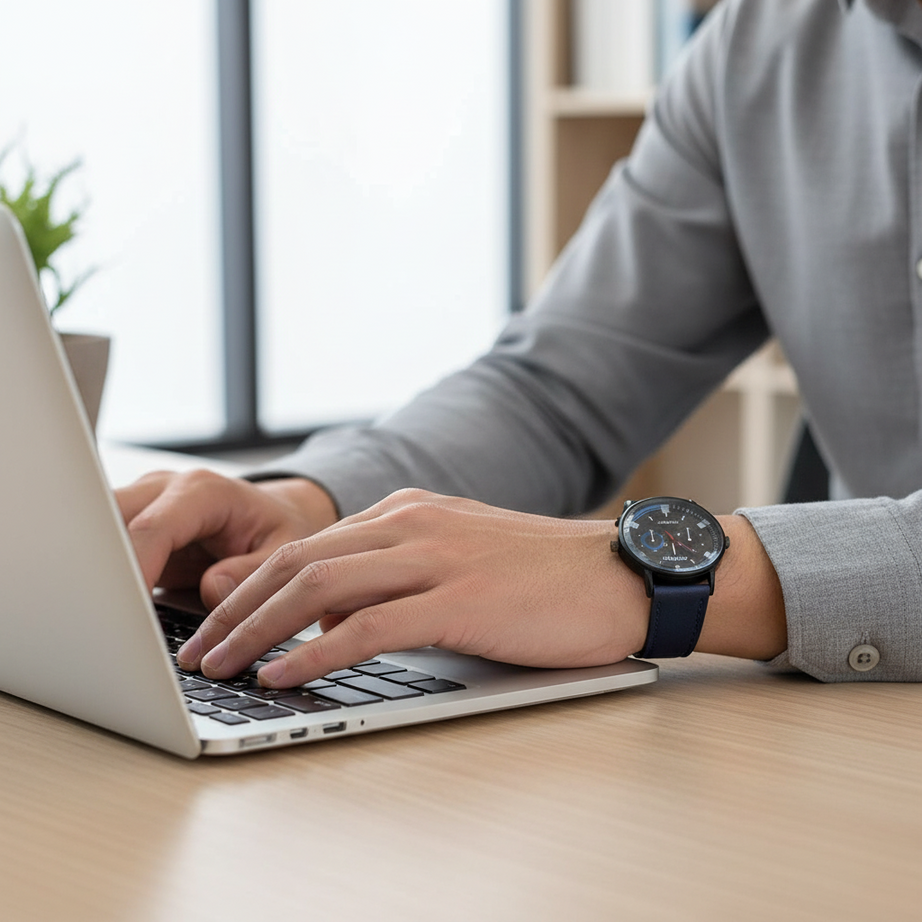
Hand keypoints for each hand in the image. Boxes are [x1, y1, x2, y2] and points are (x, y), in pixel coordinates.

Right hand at [115, 469, 337, 608]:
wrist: (275, 515)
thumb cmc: (280, 528)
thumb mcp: (286, 550)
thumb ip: (252, 572)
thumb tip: (212, 590)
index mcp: (203, 492)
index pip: (153, 528)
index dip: (134, 569)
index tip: (124, 611)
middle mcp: (164, 491)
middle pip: (108, 521)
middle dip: (101, 568)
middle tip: (104, 619)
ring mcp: (143, 507)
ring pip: (96, 532)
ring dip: (96, 573)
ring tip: (103, 618)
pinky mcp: (132, 529)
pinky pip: (103, 550)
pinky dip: (102, 578)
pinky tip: (109, 611)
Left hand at [177, 489, 651, 686]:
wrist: (616, 574)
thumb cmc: (538, 578)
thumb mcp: (450, 564)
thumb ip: (385, 581)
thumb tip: (322, 615)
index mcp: (405, 512)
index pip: (306, 545)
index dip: (248, 584)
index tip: (212, 619)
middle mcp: (411, 523)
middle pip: (298, 560)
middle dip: (236, 607)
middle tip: (197, 647)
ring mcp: (435, 556)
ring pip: (321, 586)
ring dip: (259, 629)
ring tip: (221, 665)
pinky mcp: (459, 598)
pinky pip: (370, 625)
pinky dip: (316, 650)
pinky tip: (285, 674)